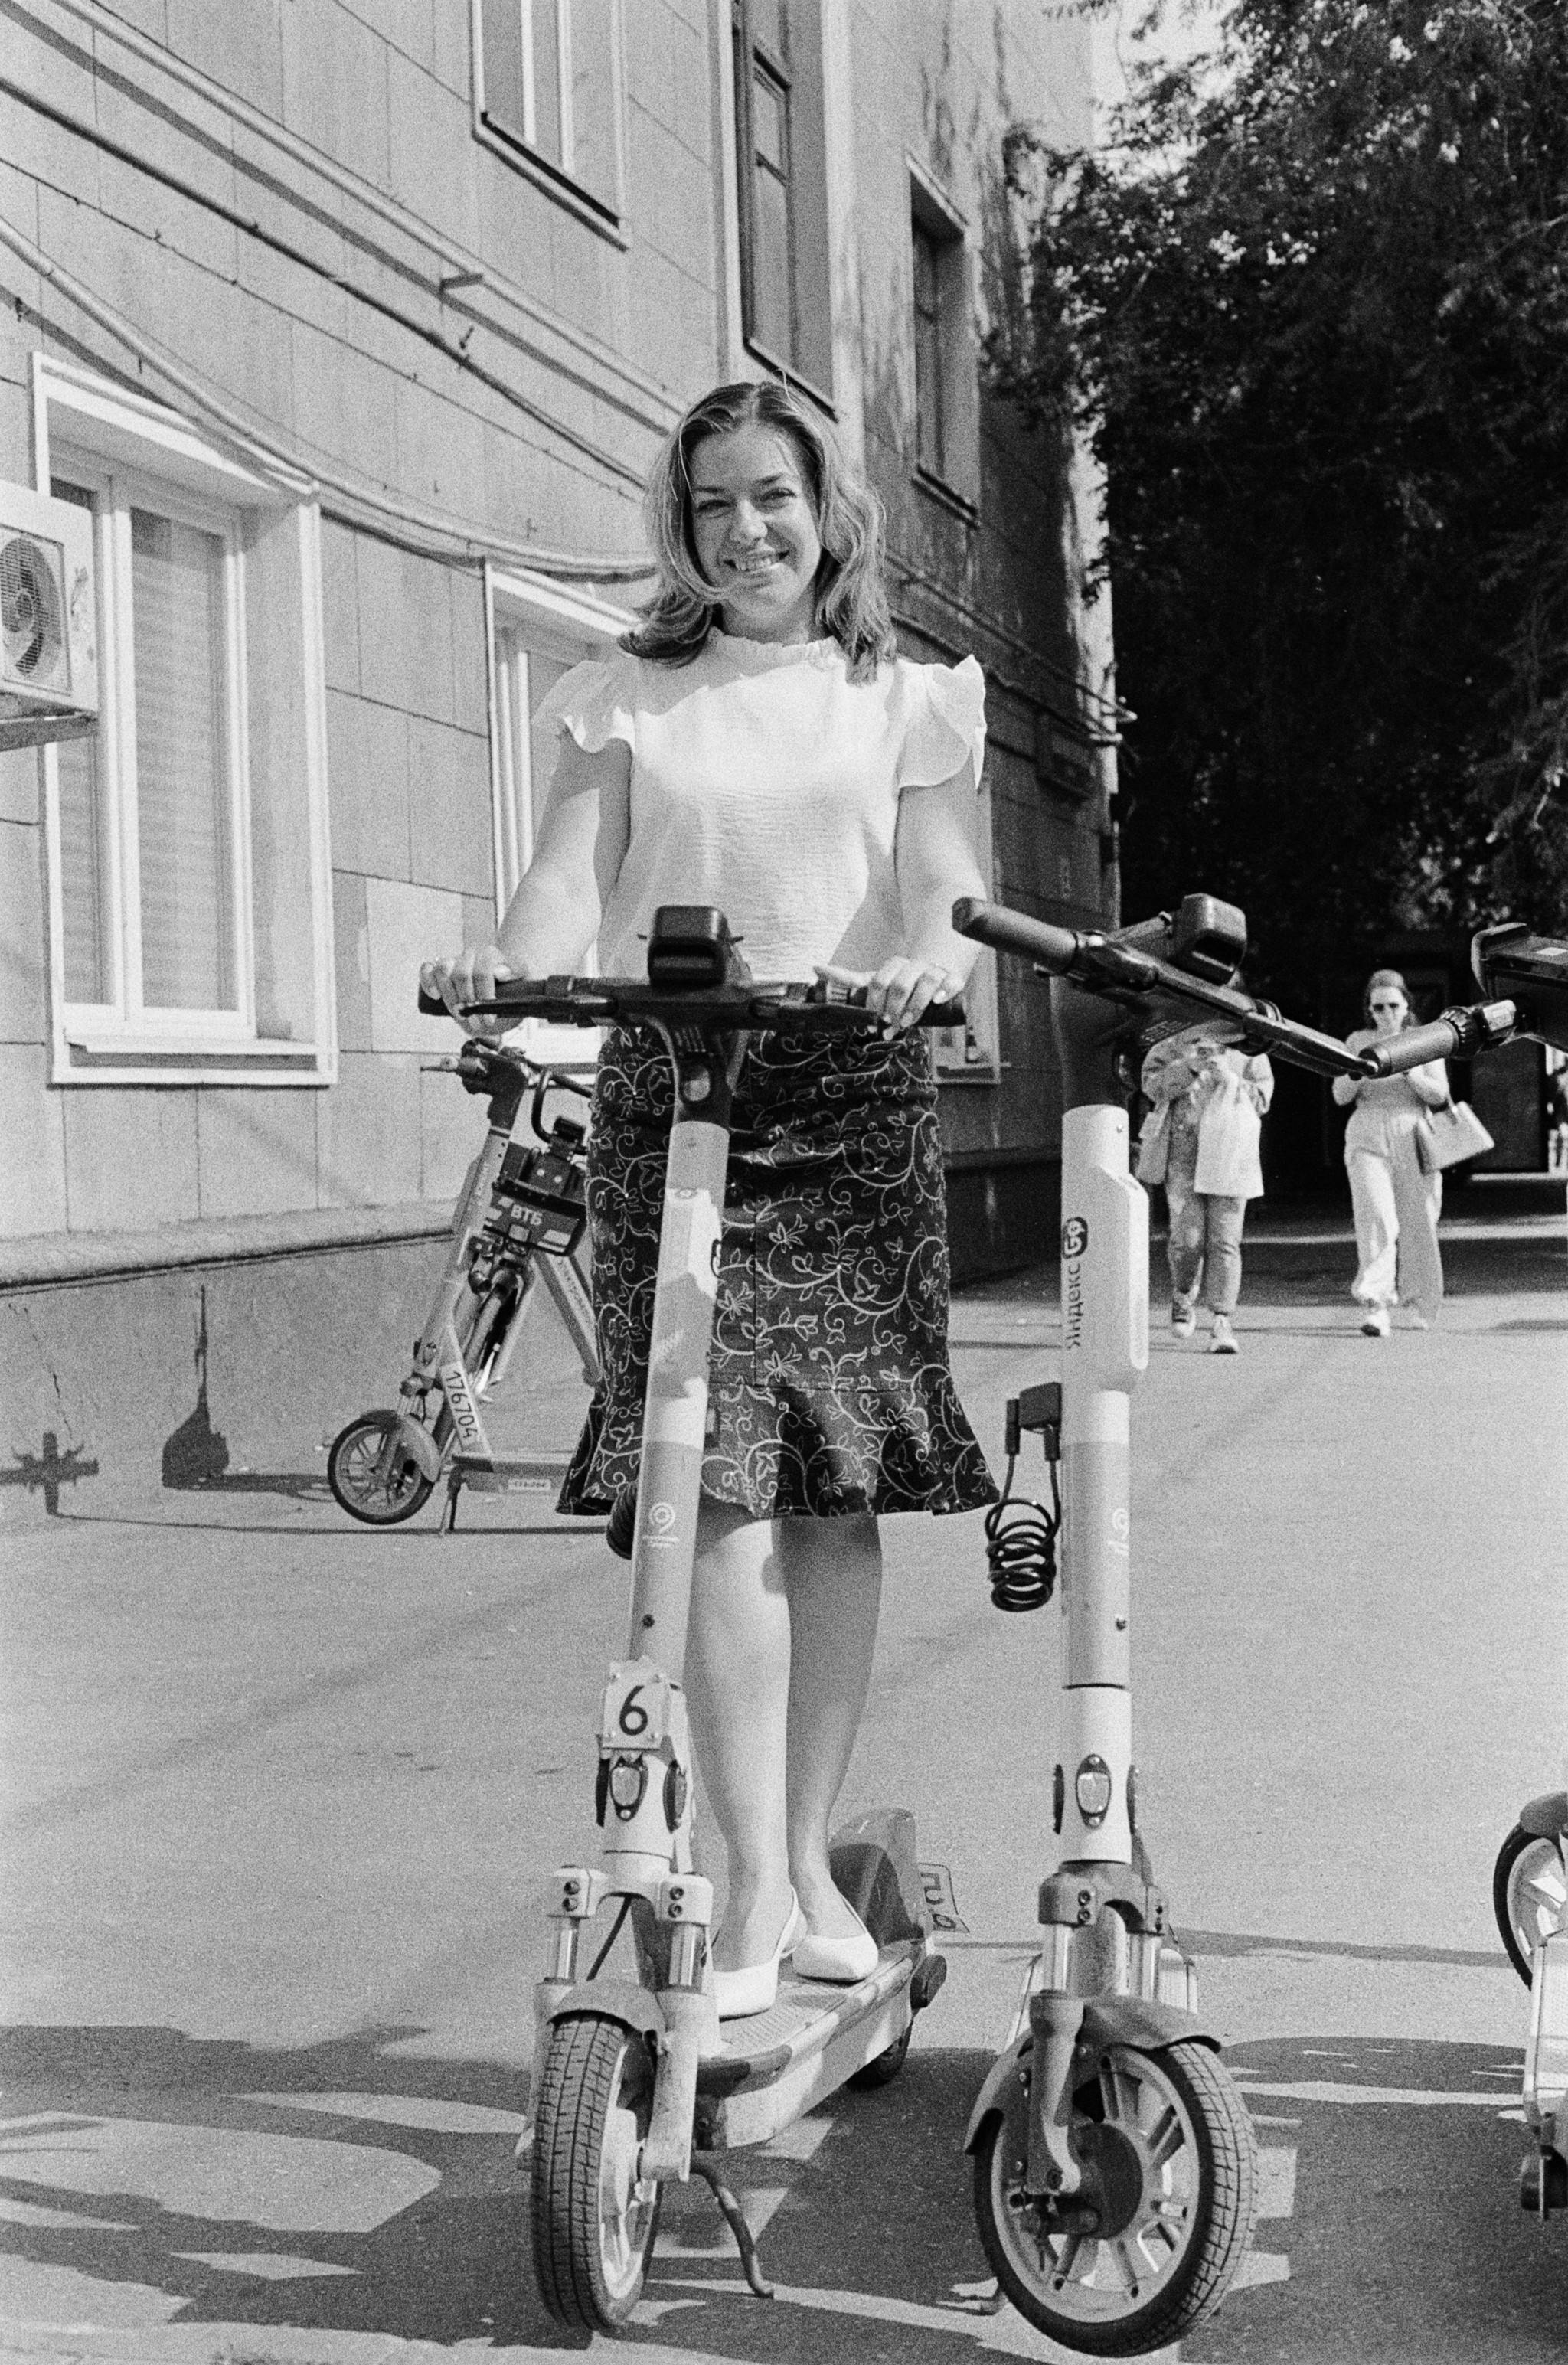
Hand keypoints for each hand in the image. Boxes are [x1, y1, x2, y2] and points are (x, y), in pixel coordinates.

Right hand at [420, 943, 515, 1039]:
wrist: (503, 987)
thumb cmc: (512, 984)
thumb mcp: (521, 979)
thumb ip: (515, 972)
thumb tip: (500, 972)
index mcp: (489, 954)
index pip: (482, 971)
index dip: (484, 996)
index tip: (489, 1018)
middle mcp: (470, 954)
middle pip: (461, 974)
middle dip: (468, 1003)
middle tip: (477, 1023)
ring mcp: (453, 961)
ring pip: (443, 972)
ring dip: (450, 998)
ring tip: (460, 1015)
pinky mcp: (439, 970)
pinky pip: (427, 970)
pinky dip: (428, 982)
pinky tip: (435, 996)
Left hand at [816, 957, 963, 1035]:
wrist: (934, 970)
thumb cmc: (901, 982)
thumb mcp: (874, 980)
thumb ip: (847, 979)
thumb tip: (814, 968)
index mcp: (893, 966)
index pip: (879, 981)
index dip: (875, 1003)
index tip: (873, 1021)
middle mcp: (913, 966)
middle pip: (901, 983)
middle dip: (894, 1008)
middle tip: (890, 1027)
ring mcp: (934, 970)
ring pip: (926, 981)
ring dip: (917, 1004)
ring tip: (909, 1022)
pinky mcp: (953, 978)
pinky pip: (952, 981)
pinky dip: (946, 990)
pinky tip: (939, 1001)